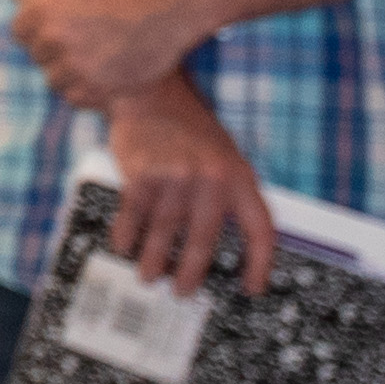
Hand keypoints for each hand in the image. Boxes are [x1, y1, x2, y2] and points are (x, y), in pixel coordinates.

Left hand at [3, 0, 217, 107]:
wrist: (173, 4)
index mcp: (42, 10)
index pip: (20, 33)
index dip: (41, 27)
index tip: (67, 20)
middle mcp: (55, 40)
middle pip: (38, 56)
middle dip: (56, 48)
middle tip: (89, 35)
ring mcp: (78, 66)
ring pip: (55, 79)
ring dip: (70, 71)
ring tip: (97, 52)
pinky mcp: (101, 88)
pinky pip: (76, 98)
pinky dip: (87, 89)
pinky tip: (106, 71)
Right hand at [100, 75, 278, 297]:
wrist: (150, 92)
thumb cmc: (188, 127)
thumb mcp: (223, 155)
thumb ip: (225, 193)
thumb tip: (217, 243)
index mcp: (240, 177)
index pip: (260, 230)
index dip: (259, 264)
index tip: (252, 288)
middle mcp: (210, 179)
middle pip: (205, 240)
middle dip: (192, 272)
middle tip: (181, 291)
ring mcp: (175, 177)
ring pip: (166, 233)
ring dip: (155, 261)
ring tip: (149, 277)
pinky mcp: (141, 174)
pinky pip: (134, 216)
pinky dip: (127, 235)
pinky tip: (124, 247)